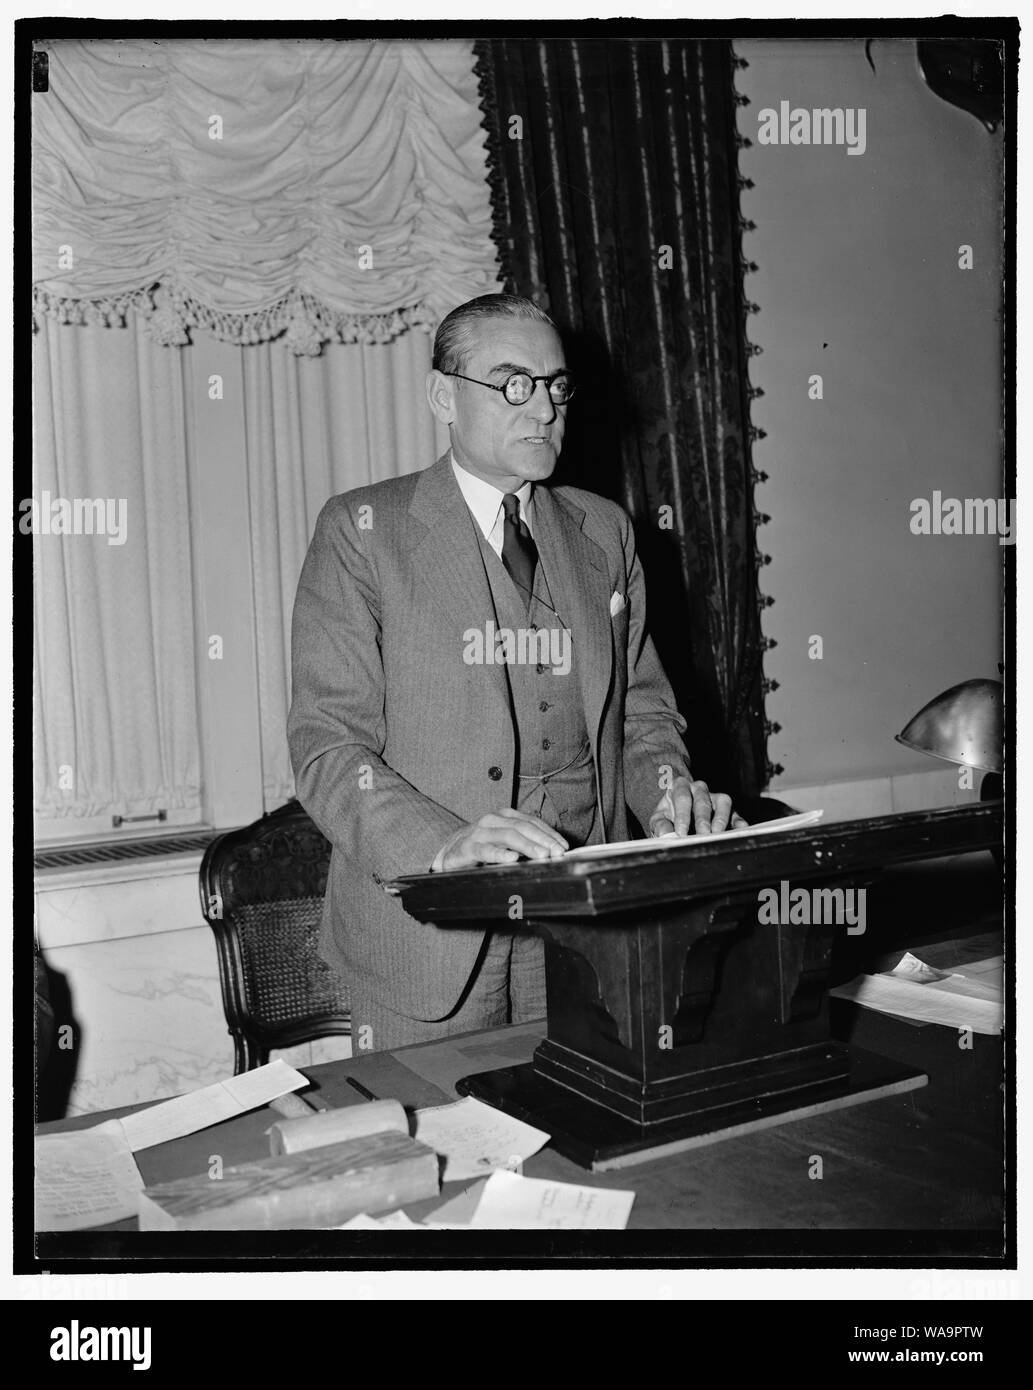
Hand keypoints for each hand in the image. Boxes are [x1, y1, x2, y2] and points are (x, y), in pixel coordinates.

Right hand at [437, 808, 568, 870]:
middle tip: (557, 852)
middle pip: (523, 827)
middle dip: (543, 840)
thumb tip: (552, 852)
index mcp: (505, 816)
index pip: (532, 822)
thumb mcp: (505, 841)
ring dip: (527, 846)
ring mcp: (479, 832)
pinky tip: (512, 858)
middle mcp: (493, 820)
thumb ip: (525, 843)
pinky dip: (500, 854)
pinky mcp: (468, 847)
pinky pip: (486, 850)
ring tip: (542, 855)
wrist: (450, 853)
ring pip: (507, 836)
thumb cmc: (483, 846)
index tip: (564, 846)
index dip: (550, 833)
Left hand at [648, 776, 745, 836]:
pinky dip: (738, 821)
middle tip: (702, 835)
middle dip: (702, 820)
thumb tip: (667, 835)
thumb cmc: (668, 815)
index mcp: (680, 787)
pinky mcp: (729, 808)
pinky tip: (741, 829)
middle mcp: (699, 788)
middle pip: (702, 801)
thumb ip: (660, 825)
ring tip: (717, 834)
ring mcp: (715, 797)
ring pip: (722, 802)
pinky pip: (735, 812)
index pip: (682, 798)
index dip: (682, 816)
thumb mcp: (659, 818)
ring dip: (721, 818)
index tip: (680, 833)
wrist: (678, 812)